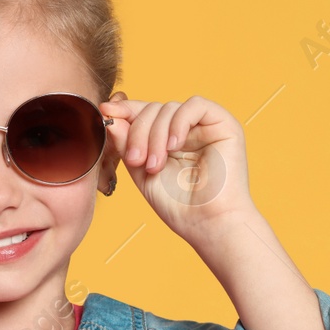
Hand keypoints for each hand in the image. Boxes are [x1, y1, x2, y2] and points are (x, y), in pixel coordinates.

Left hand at [97, 92, 259, 241]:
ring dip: (156, 135)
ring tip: (154, 165)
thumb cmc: (177, 206)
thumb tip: (109, 114)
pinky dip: (178, 122)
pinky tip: (174, 145)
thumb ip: (126, 143)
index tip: (105, 111)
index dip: (125, 110)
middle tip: (135, 159)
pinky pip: (196, 105)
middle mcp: (186, 131)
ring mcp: (205, 127)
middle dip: (138, 131)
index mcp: (167, 141)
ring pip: (170, 108)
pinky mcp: (224, 125)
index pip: (144, 114)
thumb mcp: (141, 171)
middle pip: (154, 109)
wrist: (207, 224)